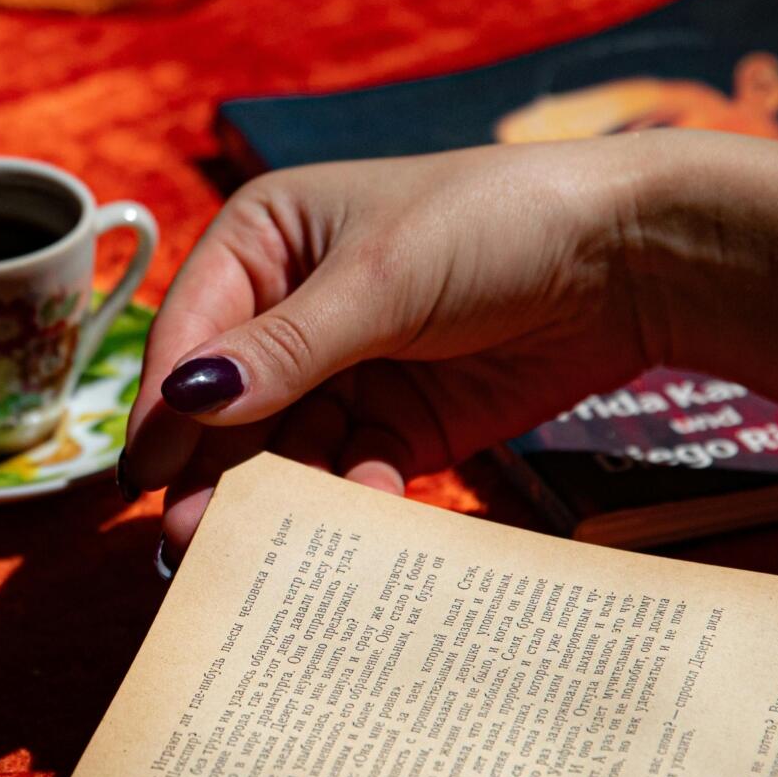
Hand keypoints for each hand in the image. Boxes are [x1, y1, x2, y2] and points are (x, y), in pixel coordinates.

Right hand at [122, 141, 665, 562]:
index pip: (193, 331)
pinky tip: (358, 518)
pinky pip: (353, 473)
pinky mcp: (403, 424)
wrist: (632, 257)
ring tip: (259, 553)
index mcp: (265, 240)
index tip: (145, 475)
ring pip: (286, 449)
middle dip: (214, 468)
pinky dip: (351, 500)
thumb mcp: (379, 279)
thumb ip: (285, 350)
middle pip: (230, 403)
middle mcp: (292, 307)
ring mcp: (348, 370)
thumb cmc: (493, 223)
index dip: (165, 403)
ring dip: (275, 497)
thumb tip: (186, 401)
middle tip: (189, 542)